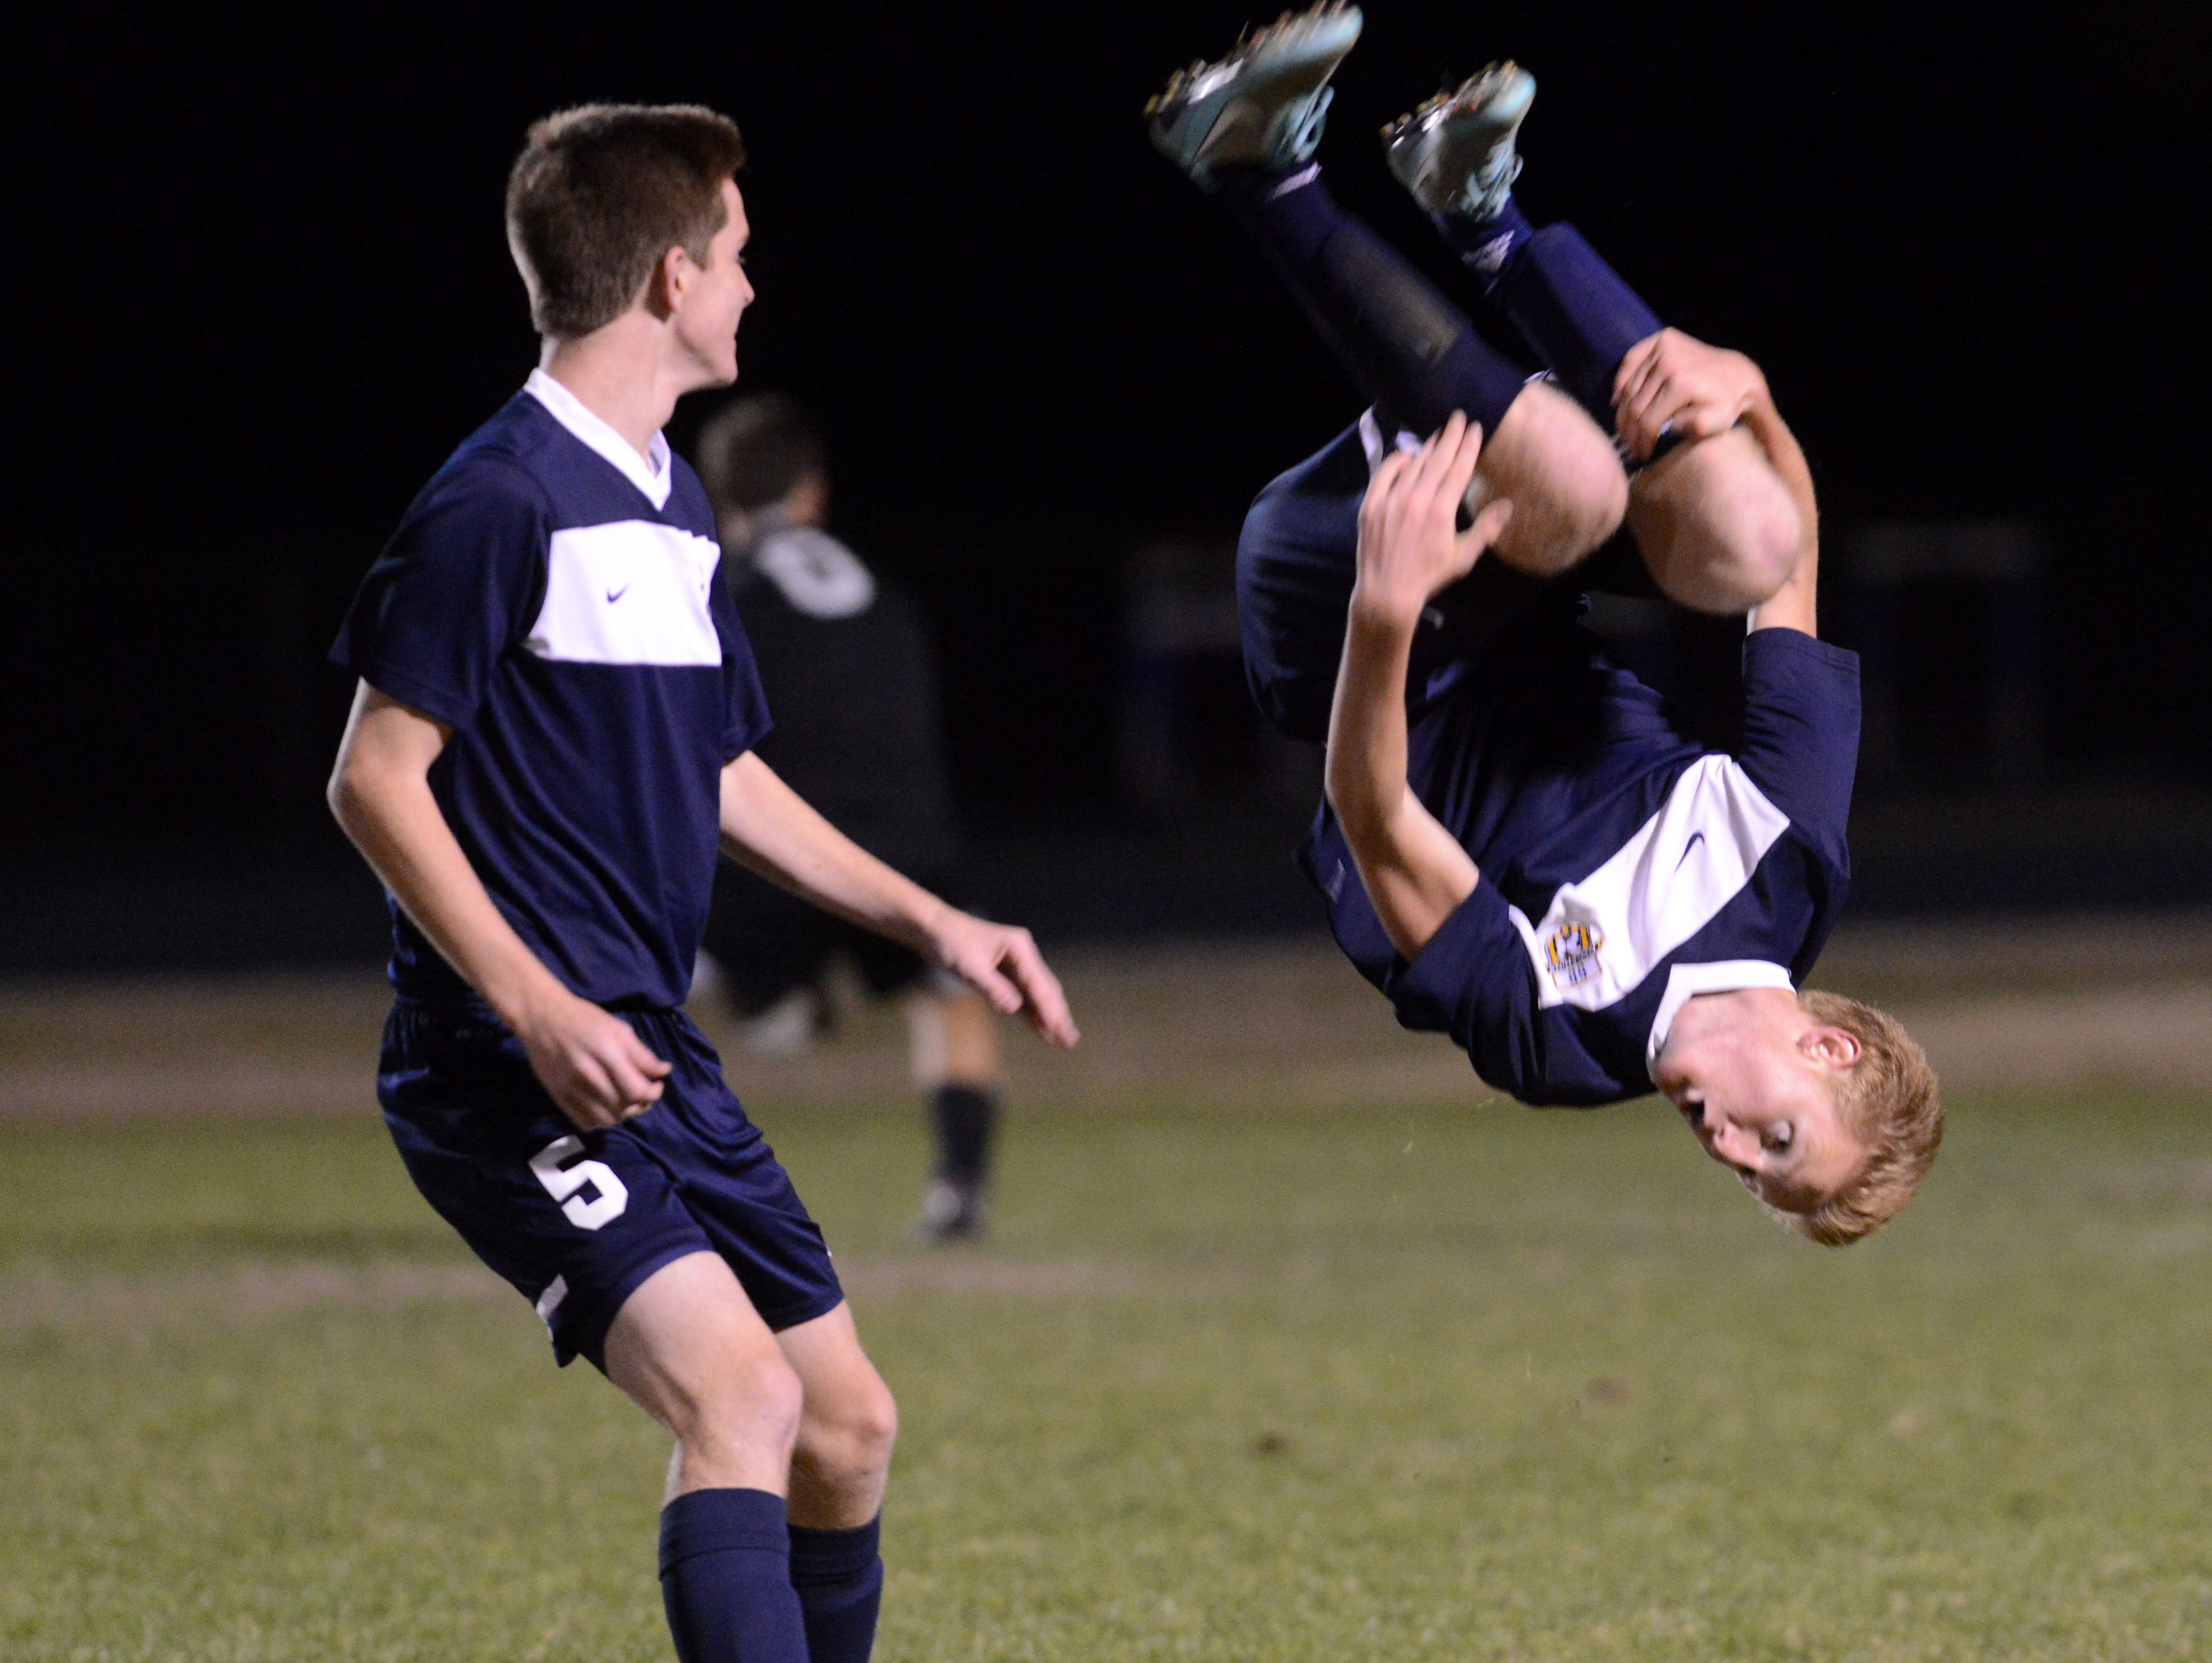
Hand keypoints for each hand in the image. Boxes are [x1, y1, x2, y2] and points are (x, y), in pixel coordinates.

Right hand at [514, 990, 673, 1129]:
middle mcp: (587, 1075)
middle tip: (644, 1094)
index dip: (653, 1094)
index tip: (656, 1085)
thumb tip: (664, 1072)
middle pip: (623, 1108)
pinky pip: (585, 1123)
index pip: (636, 1091)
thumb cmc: (584, 1019)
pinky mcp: (558, 1097)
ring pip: (606, 1120)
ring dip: (623, 1116)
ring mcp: (570, 1089)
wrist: (541, 1018)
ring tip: (627, 1103)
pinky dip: (601, 1122)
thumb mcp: (618, 1028)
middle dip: (641, 1105)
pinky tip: (606, 1108)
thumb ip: (642, 1054)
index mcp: (606, 1054)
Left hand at [928, 908, 1079, 1048]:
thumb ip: (993, 988)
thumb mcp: (970, 967)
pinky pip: (1023, 998)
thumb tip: (1015, 1008)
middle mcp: (1023, 956)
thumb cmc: (951, 943)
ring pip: (1037, 995)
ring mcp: (1015, 966)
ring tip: (1064, 1039)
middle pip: (1045, 989)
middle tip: (1071, 1040)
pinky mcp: (1005, 976)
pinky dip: (1032, 1014)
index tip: (1061, 1029)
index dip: (1051, 1009)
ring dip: (1049, 1017)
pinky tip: (1042, 1030)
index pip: (1039, 984)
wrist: (933, 930)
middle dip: (1058, 1015)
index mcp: (1020, 948)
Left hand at [1351, 412, 1513, 628]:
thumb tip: (1507, 505)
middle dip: (1451, 436)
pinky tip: (1407, 453)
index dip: (1468, 446)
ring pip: (1413, 464)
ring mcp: (1391, 502)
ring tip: (1438, 434)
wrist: (1387, 593)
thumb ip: (1486, 529)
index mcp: (1441, 512)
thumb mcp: (1463, 557)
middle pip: (1437, 459)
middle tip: (1458, 417)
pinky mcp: (1371, 506)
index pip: (1459, 469)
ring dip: (1427, 447)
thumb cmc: (1429, 576)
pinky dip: (1397, 460)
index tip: (1476, 427)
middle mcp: (1416, 501)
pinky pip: (1384, 473)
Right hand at [1612, 328, 1768, 461]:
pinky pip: (1631, 359)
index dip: (1641, 442)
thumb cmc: (1727, 403)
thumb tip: (1670, 428)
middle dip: (1630, 431)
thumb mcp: (1720, 421)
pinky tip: (1619, 399)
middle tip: (1630, 446)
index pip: (1648, 420)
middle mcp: (1669, 362)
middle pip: (1636, 405)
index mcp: (1681, 384)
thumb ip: (1697, 427)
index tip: (1641, 455)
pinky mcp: (1662, 338)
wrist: (1738, 373)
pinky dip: (1621, 380)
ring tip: (1624, 429)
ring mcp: (1664, 347)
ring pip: (1630, 386)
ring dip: (1623, 411)